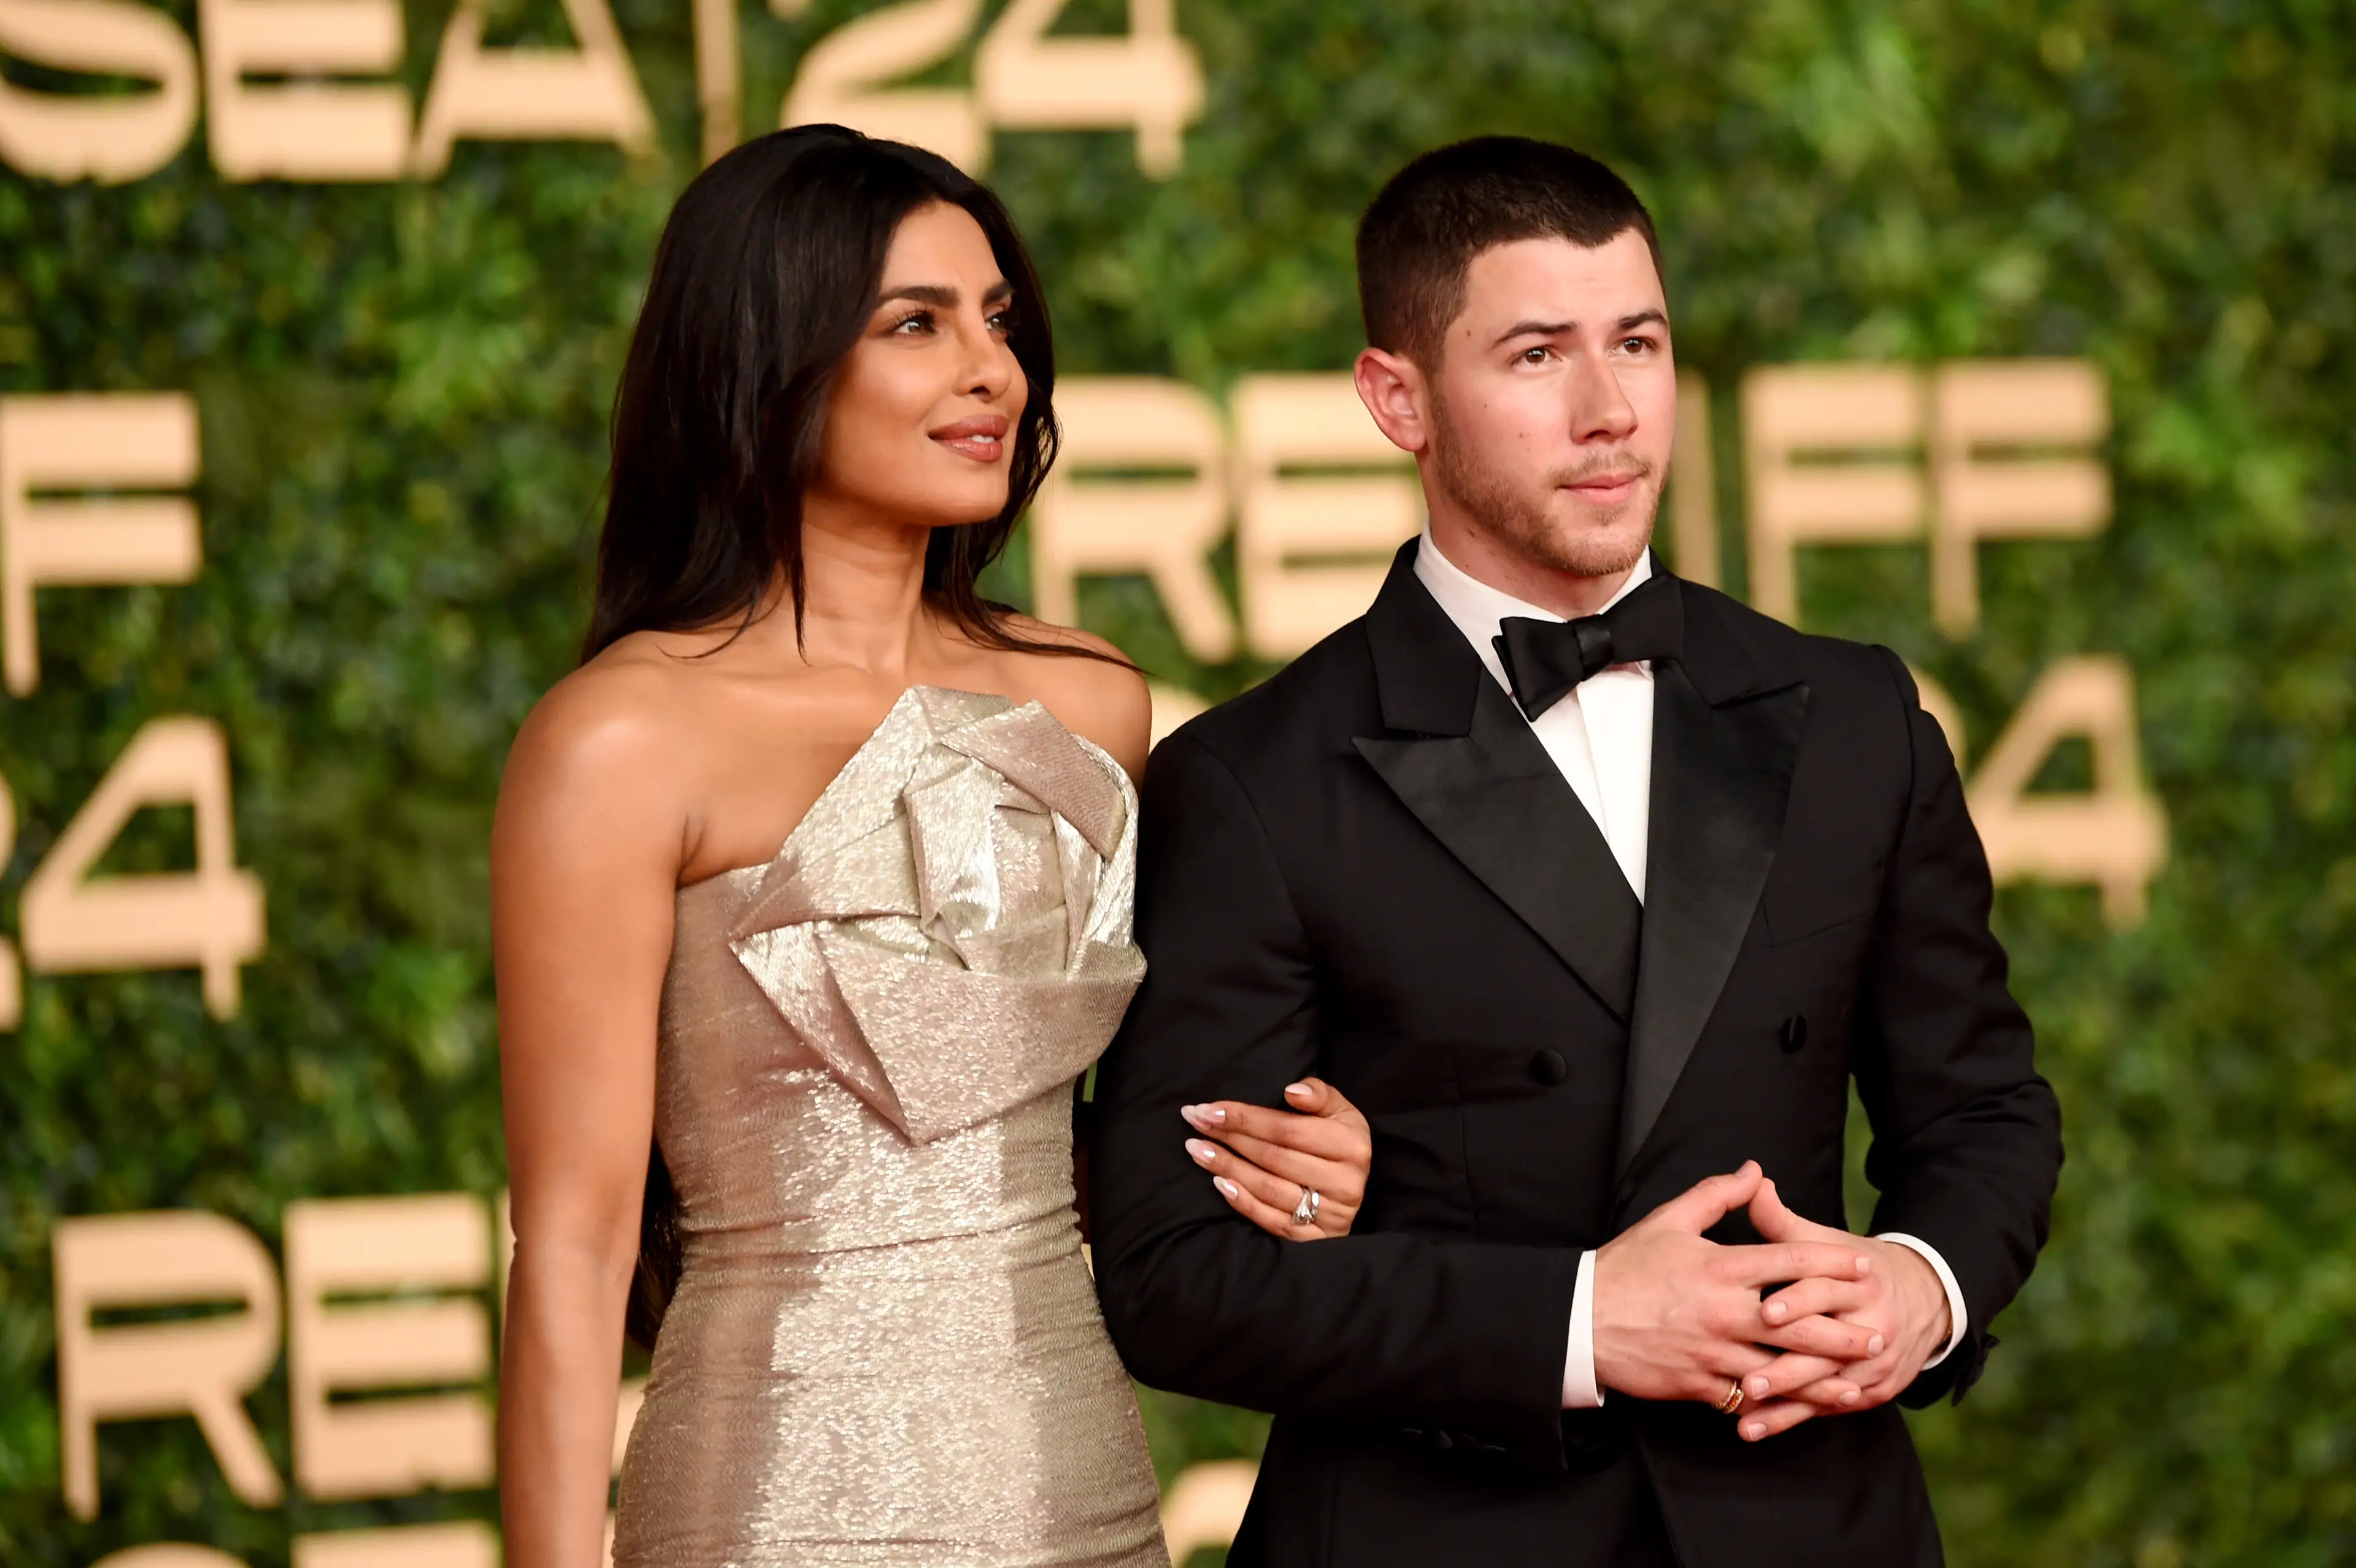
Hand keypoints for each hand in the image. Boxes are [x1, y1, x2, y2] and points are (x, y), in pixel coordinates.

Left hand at [1181, 1079, 1370, 1239]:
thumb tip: (1292, 1091)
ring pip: (1268, 1188)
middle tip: (1195, 1123)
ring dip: (1227, 1167)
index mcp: (1351, 1146)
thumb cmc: (1338, 1142)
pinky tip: (1219, 1184)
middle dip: (1229, 1138)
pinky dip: (1243, 1202)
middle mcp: (1344, 1182)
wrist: (1353, 1187)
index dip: (1245, 1119)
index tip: (1210, 1109)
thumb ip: (1319, 1095)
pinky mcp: (1316, 1240)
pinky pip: (1272, 1221)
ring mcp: (1330, 1215)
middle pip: (1273, 1157)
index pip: (1287, 1130)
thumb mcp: (1340, 1111)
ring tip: (1197, 1150)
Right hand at [1591, 1162, 1881, 1410]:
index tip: (1864, 1267)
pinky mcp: (1700, 1385)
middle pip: (1799, 1324)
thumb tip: (1755, 1170)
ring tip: (1856, 1381)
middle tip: (1879, 1335)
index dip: (1832, 1262)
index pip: (1790, 1261)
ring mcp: (1713, 1353)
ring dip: (1823, 1378)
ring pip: (1782, 1371)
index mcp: (1720, 1267)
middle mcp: (1724, 1312)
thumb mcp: (1668, 1220)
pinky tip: (1801, 1408)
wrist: (1581, 1321)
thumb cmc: (1624, 1268)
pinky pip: (1747, 1399)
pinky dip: (1777, 1406)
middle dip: (1844, 1332)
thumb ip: (1716, 1195)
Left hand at [1730, 1178, 1951, 1441]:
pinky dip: (1792, 1418)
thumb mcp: (1830, 1242)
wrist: (1925, 1300)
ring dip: (1787, 1401)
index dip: (1797, 1300)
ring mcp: (1874, 1364)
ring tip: (1747, 1406)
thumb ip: (1787, 1222)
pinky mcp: (1871, 1391)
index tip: (1765, 1310)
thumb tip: (1754, 1183)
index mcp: (1860, 1283)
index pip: (1827, 1292)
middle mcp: (1871, 1326)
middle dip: (1790, 1365)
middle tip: (1749, 1377)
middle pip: (1829, 1348)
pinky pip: (1828, 1407)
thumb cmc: (1858, 1268)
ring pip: (1827, 1385)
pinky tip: (1754, 1427)